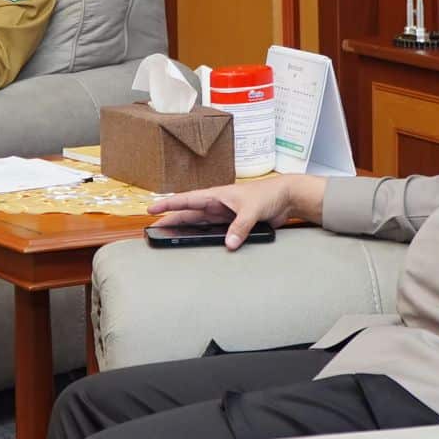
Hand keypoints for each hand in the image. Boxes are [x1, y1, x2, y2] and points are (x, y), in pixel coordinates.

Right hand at [147, 174, 325, 249]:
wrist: (286, 197)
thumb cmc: (268, 194)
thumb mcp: (252, 209)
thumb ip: (241, 226)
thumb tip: (229, 243)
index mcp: (216, 195)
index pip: (187, 199)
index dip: (169, 204)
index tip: (152, 209)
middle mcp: (217, 205)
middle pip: (188, 213)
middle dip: (171, 220)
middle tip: (154, 229)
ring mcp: (224, 215)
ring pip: (199, 223)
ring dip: (186, 229)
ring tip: (170, 237)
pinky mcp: (233, 224)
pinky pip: (214, 231)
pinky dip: (204, 236)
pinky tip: (197, 243)